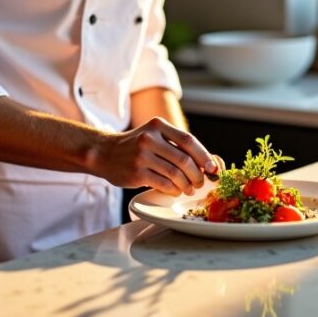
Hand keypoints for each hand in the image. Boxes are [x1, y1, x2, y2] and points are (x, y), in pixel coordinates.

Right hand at [94, 118, 218, 195]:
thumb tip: (208, 162)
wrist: (104, 153)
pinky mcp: (137, 173)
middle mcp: (149, 138)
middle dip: (197, 174)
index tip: (213, 168)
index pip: (188, 140)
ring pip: (175, 174)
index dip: (204, 156)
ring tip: (189, 189)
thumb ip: (176, 145)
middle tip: (201, 182)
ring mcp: (142, 156)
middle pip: (184, 159)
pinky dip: (174, 190)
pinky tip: (175, 190)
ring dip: (187, 185)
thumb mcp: (154, 136)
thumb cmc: (135, 147)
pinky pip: (164, 184)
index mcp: (158, 126)